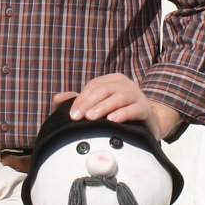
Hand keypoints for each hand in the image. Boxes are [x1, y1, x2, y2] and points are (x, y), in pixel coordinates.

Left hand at [54, 74, 180, 140]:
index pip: (94, 85)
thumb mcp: (98, 107)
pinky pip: (134, 109)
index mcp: (113, 80)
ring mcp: (137, 95)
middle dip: (88, 103)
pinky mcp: (145, 109)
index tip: (71, 114)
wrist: (147, 124)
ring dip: (103, 107)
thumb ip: (78, 102)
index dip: (81, 99)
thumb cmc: (119, 114)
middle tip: (76, 117)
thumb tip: (56, 98)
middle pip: (104, 89)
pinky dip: (122, 114)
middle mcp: (126, 84)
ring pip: (119, 97)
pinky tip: (112, 120)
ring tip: (91, 118)